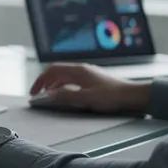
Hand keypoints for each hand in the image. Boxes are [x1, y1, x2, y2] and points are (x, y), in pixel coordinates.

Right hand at [29, 63, 150, 114]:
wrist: (132, 95)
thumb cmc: (112, 96)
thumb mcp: (86, 98)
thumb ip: (66, 96)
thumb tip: (48, 95)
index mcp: (78, 71)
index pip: (52, 70)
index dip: (40, 80)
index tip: (34, 92)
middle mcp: (81, 69)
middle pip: (56, 72)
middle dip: (45, 82)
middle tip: (38, 94)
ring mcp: (87, 74)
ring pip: (64, 76)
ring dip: (53, 85)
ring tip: (49, 96)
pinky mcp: (92, 80)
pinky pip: (72, 80)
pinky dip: (63, 86)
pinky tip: (65, 95)